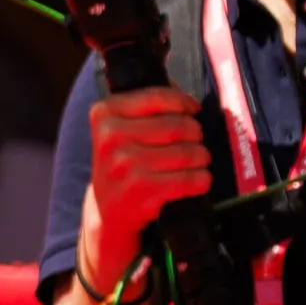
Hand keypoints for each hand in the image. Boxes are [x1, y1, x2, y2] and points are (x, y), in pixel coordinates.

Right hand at [79, 86, 212, 283]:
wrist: (107, 209)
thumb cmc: (123, 162)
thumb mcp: (118, 129)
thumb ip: (146, 105)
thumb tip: (183, 95)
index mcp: (103, 115)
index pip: (158, 96)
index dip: (183, 102)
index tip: (191, 110)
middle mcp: (111, 138)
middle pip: (179, 126)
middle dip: (195, 133)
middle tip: (193, 141)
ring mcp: (125, 166)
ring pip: (189, 152)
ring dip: (201, 157)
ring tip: (195, 161)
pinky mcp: (143, 191)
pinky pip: (191, 179)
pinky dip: (202, 179)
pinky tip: (196, 180)